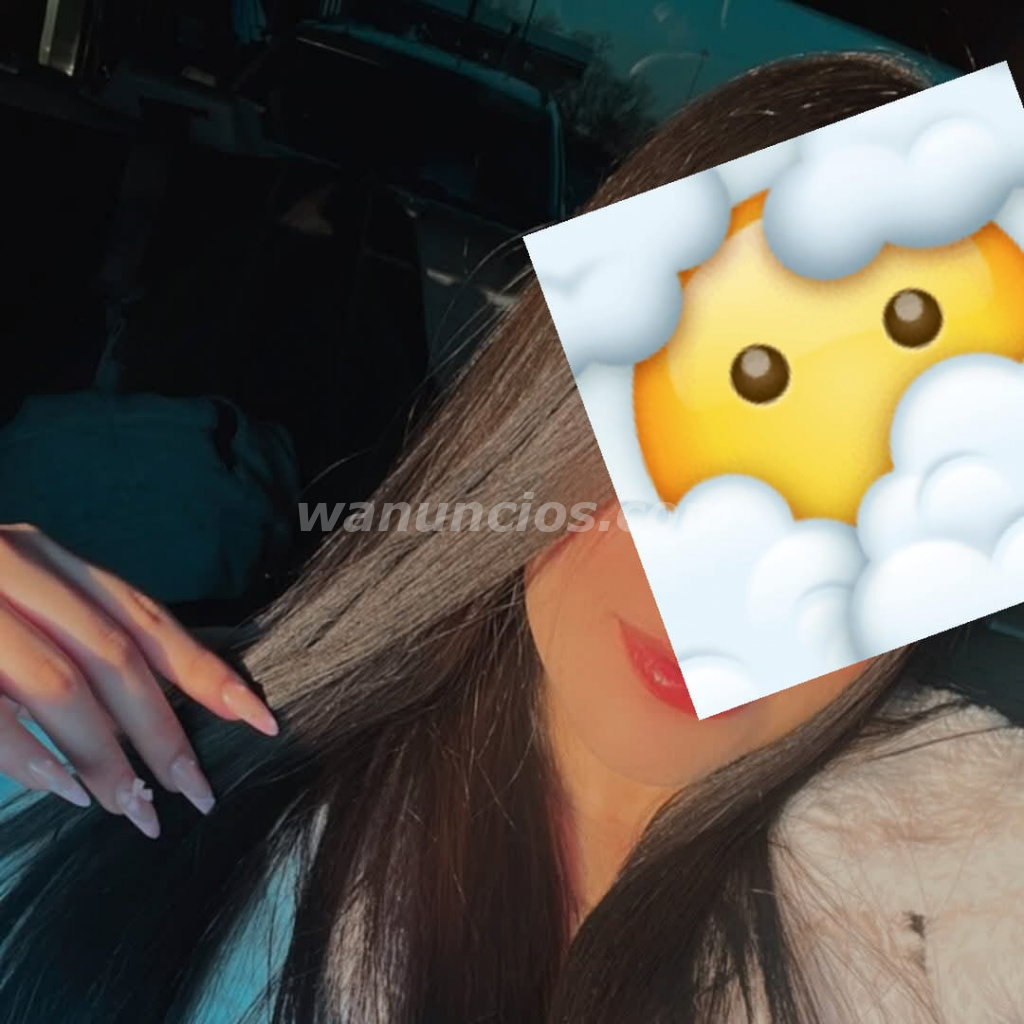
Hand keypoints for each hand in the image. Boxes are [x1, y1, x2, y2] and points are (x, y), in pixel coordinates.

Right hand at [0, 524, 277, 837]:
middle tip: (195, 793)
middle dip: (164, 731)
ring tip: (136, 809)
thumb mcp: (28, 600)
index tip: (261, 720)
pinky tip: (65, 791)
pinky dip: (30, 755)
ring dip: (106, 756)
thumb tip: (162, 709)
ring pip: (62, 684)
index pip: (151, 620)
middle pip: (117, 657)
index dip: (210, 672)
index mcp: (54, 558)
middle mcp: (20, 565)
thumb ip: (85, 636)